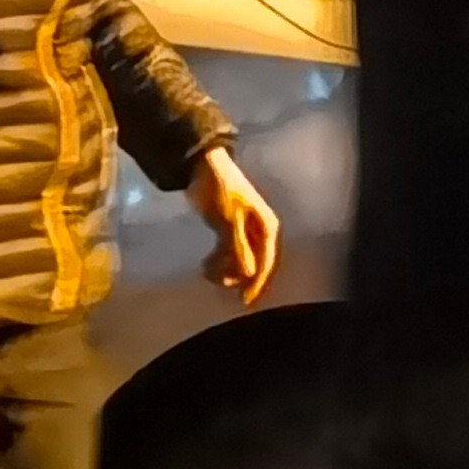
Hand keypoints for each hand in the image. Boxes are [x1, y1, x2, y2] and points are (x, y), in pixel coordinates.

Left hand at [189, 148, 281, 306]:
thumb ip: (239, 247)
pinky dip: (219, 260)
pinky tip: (206, 264)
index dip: (257, 283)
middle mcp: (260, 231)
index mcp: (266, 228)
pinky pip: (229, 252)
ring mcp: (246, 230)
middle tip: (218, 282)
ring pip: (241, 259)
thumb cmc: (219, 191)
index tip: (245, 301)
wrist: (201, 167)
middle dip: (238, 276)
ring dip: (226, 269)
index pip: (266, 262)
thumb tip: (249, 273)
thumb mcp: (228, 220)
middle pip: (255, 263)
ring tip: (207, 271)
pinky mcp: (230, 228)